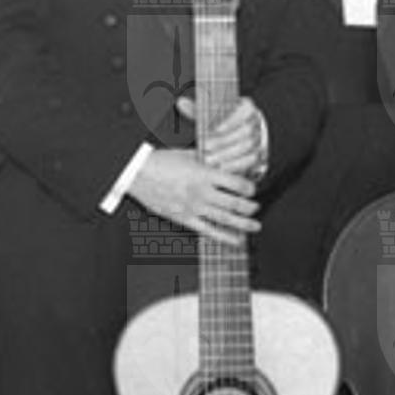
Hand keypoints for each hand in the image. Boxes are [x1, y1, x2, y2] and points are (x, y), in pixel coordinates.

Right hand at [130, 145, 259, 243]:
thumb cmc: (160, 162)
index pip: (236, 183)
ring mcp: (193, 207)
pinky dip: (225, 237)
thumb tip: (227, 158)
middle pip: (234, 203)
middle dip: (250, 207)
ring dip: (244, 224)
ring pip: (225, 219)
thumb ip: (209, 159)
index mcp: (203, 174)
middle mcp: (201, 192)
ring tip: (255, 226)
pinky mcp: (184, 219)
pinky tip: (236, 240)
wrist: (137, 173)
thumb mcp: (188, 154)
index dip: (249, 188)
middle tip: (257, 207)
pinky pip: (208, 231)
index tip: (252, 189)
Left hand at [176, 95, 266, 177]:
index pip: (244, 110)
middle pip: (245, 132)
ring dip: (228, 155)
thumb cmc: (223, 123)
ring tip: (210, 160)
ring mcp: (259, 140)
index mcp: (247, 108)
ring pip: (248, 148)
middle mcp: (256, 123)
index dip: (230, 120)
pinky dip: (235, 166)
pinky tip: (221, 168)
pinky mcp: (259, 155)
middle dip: (224, 141)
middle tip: (206, 147)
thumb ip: (198, 110)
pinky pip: (250, 162)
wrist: (237, 137)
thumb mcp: (211, 115)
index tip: (214, 129)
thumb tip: (181, 103)